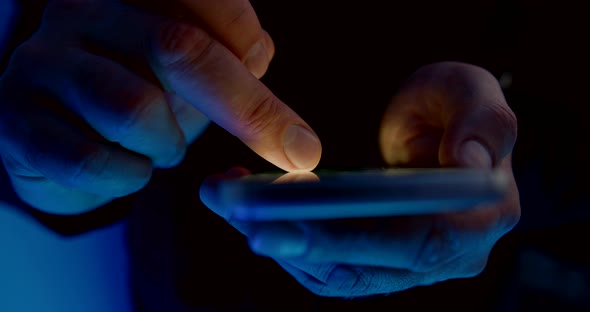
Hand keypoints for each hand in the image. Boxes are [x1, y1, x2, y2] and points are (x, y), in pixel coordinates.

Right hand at [0, 0, 320, 213]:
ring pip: (135, 109)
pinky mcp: (18, 121)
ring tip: (163, 146)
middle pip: (180, 48)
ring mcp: (43, 62)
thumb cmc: (138, 92)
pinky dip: (129, 176)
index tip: (263, 75)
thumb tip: (283, 108)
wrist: (58, 134)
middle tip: (294, 150)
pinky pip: (93, 159)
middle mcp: (84, 11)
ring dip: (168, 144)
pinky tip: (129, 168)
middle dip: (246, 108)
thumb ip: (238, 68)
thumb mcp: (194, 72)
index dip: (245, 40)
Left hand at [200, 62, 519, 296]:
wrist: (441, 132)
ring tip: (230, 200)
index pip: (411, 244)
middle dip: (293, 244)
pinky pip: (324, 262)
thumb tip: (471, 161)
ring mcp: (403, 262)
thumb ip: (484, 123)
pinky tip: (250, 208)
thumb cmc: (456, 109)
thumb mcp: (476, 95)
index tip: (286, 223)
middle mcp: (441, 255)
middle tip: (238, 213)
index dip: (347, 240)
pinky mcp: (372, 258)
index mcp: (476, 222)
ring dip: (278, 240)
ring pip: (333, 271)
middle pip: (360, 267)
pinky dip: (285, 238)